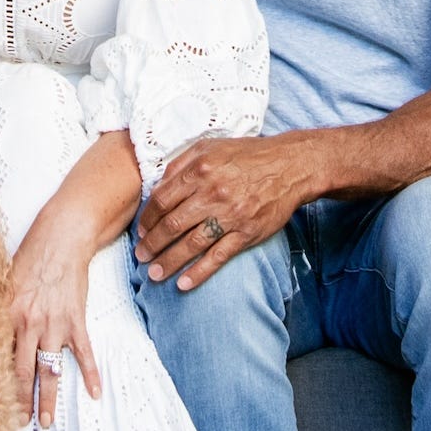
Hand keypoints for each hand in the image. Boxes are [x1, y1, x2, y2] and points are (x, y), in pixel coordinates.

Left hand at [8, 214, 104, 428]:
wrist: (62, 239)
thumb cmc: (30, 257)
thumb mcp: (1, 282)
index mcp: (6, 315)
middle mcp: (29, 324)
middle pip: (21, 372)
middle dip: (18, 402)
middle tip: (16, 424)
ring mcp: (55, 325)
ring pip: (49, 370)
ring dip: (47, 398)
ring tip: (45, 421)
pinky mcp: (76, 321)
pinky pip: (84, 353)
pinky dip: (91, 374)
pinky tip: (95, 393)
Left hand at [133, 135, 308, 290]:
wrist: (290, 166)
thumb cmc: (247, 155)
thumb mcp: (210, 146)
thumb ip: (181, 163)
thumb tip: (156, 186)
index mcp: (200, 170)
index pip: (162, 200)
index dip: (147, 219)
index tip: (141, 231)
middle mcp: (212, 193)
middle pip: (172, 225)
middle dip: (152, 244)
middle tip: (141, 257)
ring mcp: (230, 215)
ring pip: (191, 244)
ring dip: (169, 262)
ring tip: (154, 274)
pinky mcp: (247, 233)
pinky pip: (218, 256)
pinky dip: (199, 272)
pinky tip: (183, 284)